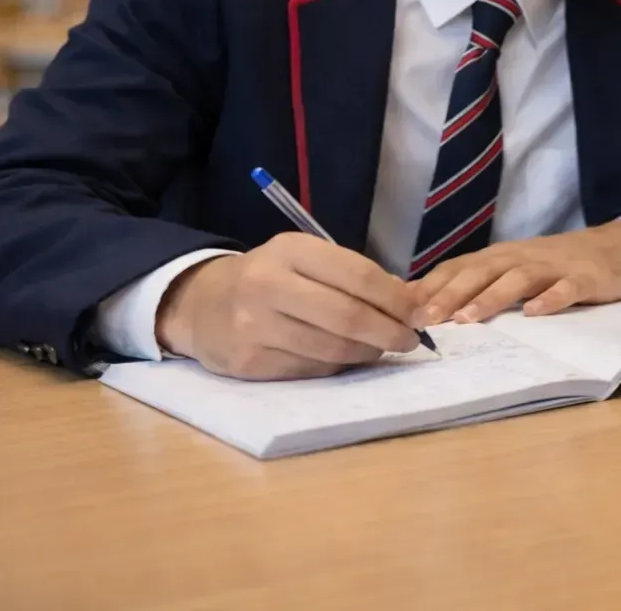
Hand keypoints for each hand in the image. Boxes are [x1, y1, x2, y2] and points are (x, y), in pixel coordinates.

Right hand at [154, 233, 422, 380]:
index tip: (419, 313)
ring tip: (380, 349)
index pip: (358, 276)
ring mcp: (254, 327)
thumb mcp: (306, 259)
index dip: (396, 299)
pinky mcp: (249, 362)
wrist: (201, 304)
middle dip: (389, 332)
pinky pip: (310, 370)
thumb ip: (353, 275)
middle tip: (410, 340)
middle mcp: (268, 285)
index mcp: (290, 250)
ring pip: (331, 349)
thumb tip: (412, 302)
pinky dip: (337, 366)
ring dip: (367, 353)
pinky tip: (345, 358)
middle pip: (347, 317)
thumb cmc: (271, 277)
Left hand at [411, 218, 620, 325]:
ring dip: (490, 298)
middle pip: (480, 272)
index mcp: (500, 258)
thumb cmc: (558, 264)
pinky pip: (566, 288)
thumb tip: (422, 303)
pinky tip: (536, 313)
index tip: (399, 310)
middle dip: (450, 295)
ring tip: (468, 319)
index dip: (429, 288)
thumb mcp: (514, 269)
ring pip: (516, 279)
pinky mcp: (584, 278)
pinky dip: (550, 299)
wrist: (620, 247)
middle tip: (424, 319)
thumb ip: (476, 283)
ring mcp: (554, 267)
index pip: (457, 268)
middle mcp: (521, 257)